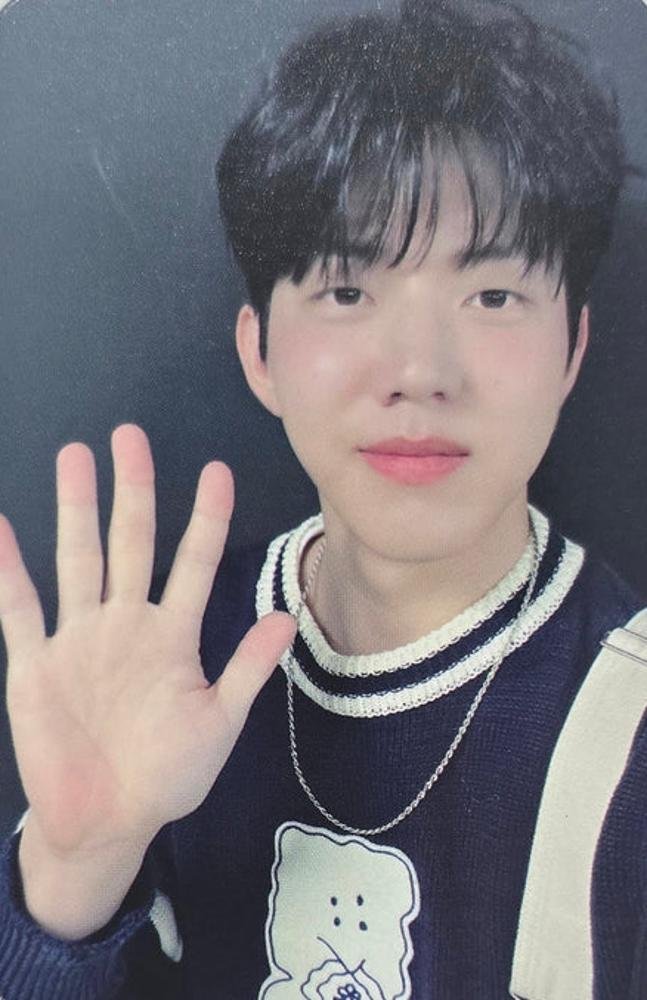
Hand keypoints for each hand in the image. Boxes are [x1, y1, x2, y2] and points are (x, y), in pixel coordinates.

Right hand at [0, 424, 294, 858]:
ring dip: (76, 510)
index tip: (216, 471)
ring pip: (78, 559)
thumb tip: (286, 617)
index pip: (194, 562)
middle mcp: (126, 624)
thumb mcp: (218, 722)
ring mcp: (80, 639)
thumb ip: (247, 669)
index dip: (206, 518)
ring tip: (76, 457)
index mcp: (173, 636)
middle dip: (133, 490)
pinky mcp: (36, 665)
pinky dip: (9, 571)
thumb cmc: (167, 775)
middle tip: (130, 435)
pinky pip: (19, 610)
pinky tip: (2, 529)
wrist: (106, 824)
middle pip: (131, 543)